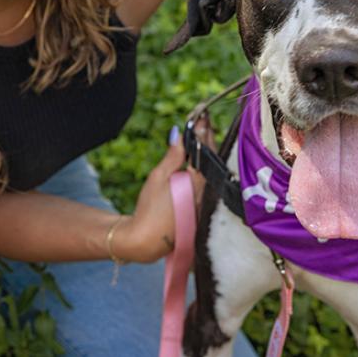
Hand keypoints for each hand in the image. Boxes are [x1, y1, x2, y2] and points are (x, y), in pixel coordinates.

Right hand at [113, 125, 204, 262]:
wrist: (146, 240)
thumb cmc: (149, 209)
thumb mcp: (158, 178)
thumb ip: (172, 156)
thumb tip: (180, 134)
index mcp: (195, 183)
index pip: (204, 151)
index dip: (203, 132)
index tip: (202, 116)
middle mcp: (205, 192)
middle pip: (211, 159)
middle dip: (207, 138)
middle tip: (204, 120)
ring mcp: (205, 201)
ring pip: (210, 169)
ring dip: (207, 150)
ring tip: (203, 132)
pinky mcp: (201, 208)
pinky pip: (206, 180)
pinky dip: (203, 165)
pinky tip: (200, 157)